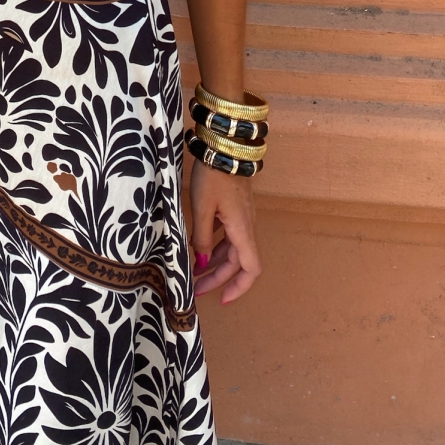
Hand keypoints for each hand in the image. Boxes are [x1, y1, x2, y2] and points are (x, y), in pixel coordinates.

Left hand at [189, 158, 261, 303]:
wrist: (224, 145)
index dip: (238, 288)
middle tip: (196, 288)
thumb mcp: (202, 208)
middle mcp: (246, 226)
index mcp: (242, 230)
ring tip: (194, 270)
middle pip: (237, 262)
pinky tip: (198, 244)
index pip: (250, 269)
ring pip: (232, 248)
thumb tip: (202, 261)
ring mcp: (242, 216)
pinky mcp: (235, 206)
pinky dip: (215, 244)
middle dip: (217, 277)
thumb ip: (202, 237)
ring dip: (215, 261)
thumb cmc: (213, 176)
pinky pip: (228, 233)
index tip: (221, 299)